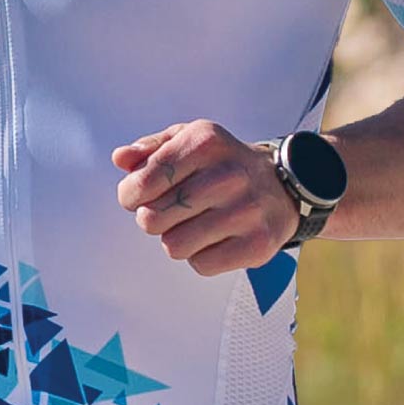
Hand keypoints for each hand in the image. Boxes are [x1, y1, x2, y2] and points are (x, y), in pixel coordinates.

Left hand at [112, 120, 299, 276]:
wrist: (283, 184)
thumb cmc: (224, 163)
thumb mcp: (188, 140)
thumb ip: (148, 149)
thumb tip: (121, 159)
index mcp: (204, 143)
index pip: (143, 182)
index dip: (130, 196)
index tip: (139, 196)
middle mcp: (227, 175)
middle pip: (152, 219)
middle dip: (154, 218)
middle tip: (173, 210)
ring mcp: (244, 211)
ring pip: (173, 246)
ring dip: (177, 239)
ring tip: (196, 222)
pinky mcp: (257, 243)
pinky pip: (201, 264)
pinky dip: (201, 256)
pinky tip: (216, 237)